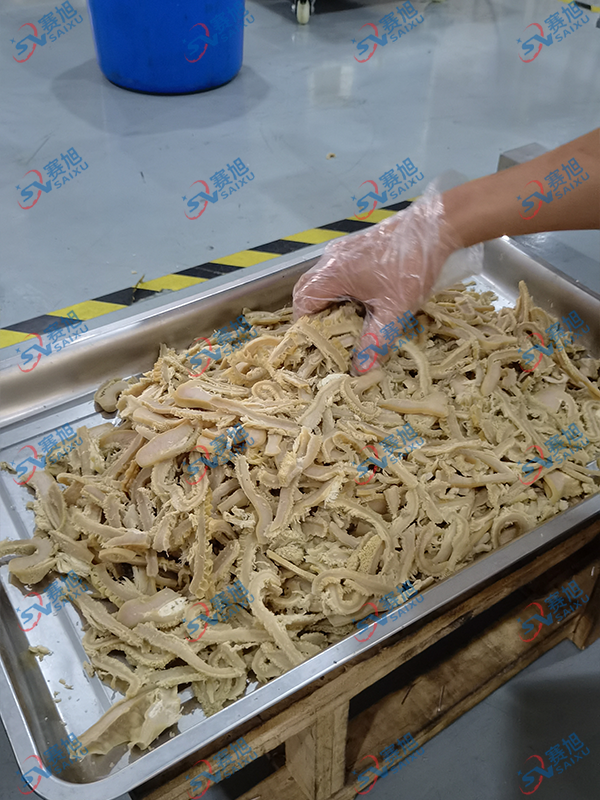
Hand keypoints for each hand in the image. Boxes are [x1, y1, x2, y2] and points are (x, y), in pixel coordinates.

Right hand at [292, 178, 481, 371]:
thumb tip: (360, 370)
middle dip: (318, 318)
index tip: (320, 345)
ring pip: (324, 283)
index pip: (301, 303)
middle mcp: (331, 260)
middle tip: (333, 339)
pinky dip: (343, 292)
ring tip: (349, 325)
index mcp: (332, 273)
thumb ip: (374, 341)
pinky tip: (363, 304)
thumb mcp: (394, 310)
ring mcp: (343, 251)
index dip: (306, 327)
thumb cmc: (411, 266)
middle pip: (308, 292)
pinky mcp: (357, 248)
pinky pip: (338, 274)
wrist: (435, 226)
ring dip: (332, 305)